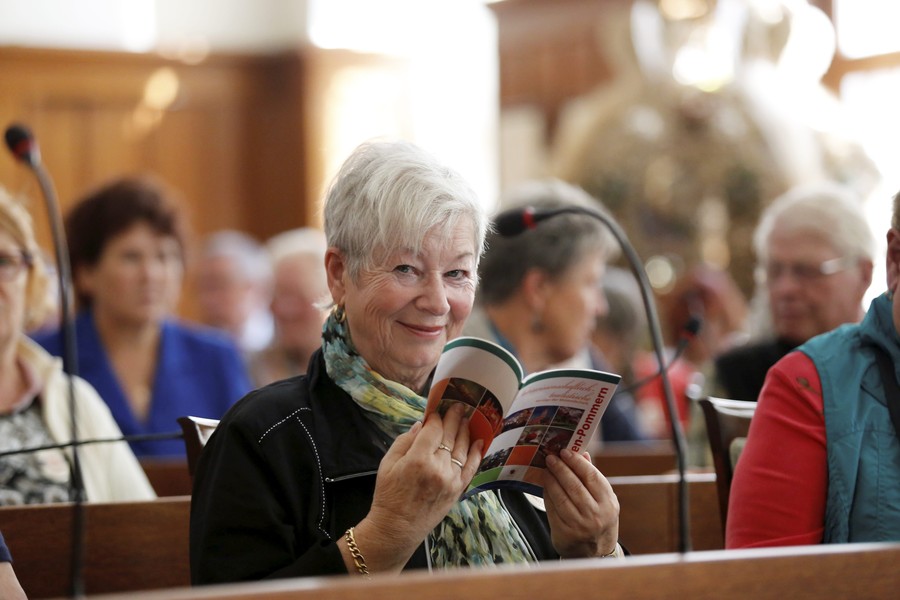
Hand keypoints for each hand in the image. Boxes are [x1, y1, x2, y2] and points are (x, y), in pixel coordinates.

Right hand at [348, 403, 483, 572]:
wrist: (397, 528)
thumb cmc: (388, 495)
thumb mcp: (387, 464)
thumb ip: (405, 441)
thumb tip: (422, 424)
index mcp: (418, 459)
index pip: (433, 429)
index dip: (436, 417)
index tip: (436, 410)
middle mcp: (438, 467)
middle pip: (450, 435)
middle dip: (454, 418)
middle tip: (459, 406)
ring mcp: (451, 479)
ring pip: (462, 449)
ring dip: (465, 431)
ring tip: (467, 418)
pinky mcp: (458, 490)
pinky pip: (471, 468)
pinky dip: (477, 453)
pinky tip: (479, 441)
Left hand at [543, 449, 618, 558]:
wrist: (595, 552)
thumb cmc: (598, 518)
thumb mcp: (603, 499)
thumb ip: (592, 477)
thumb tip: (582, 453)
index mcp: (608, 502)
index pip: (591, 476)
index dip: (576, 462)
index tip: (565, 451)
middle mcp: (596, 515)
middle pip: (574, 486)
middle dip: (560, 469)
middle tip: (550, 457)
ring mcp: (580, 525)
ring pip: (561, 497)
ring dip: (551, 480)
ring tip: (545, 470)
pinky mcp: (565, 533)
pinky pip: (553, 509)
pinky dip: (547, 495)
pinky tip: (544, 486)